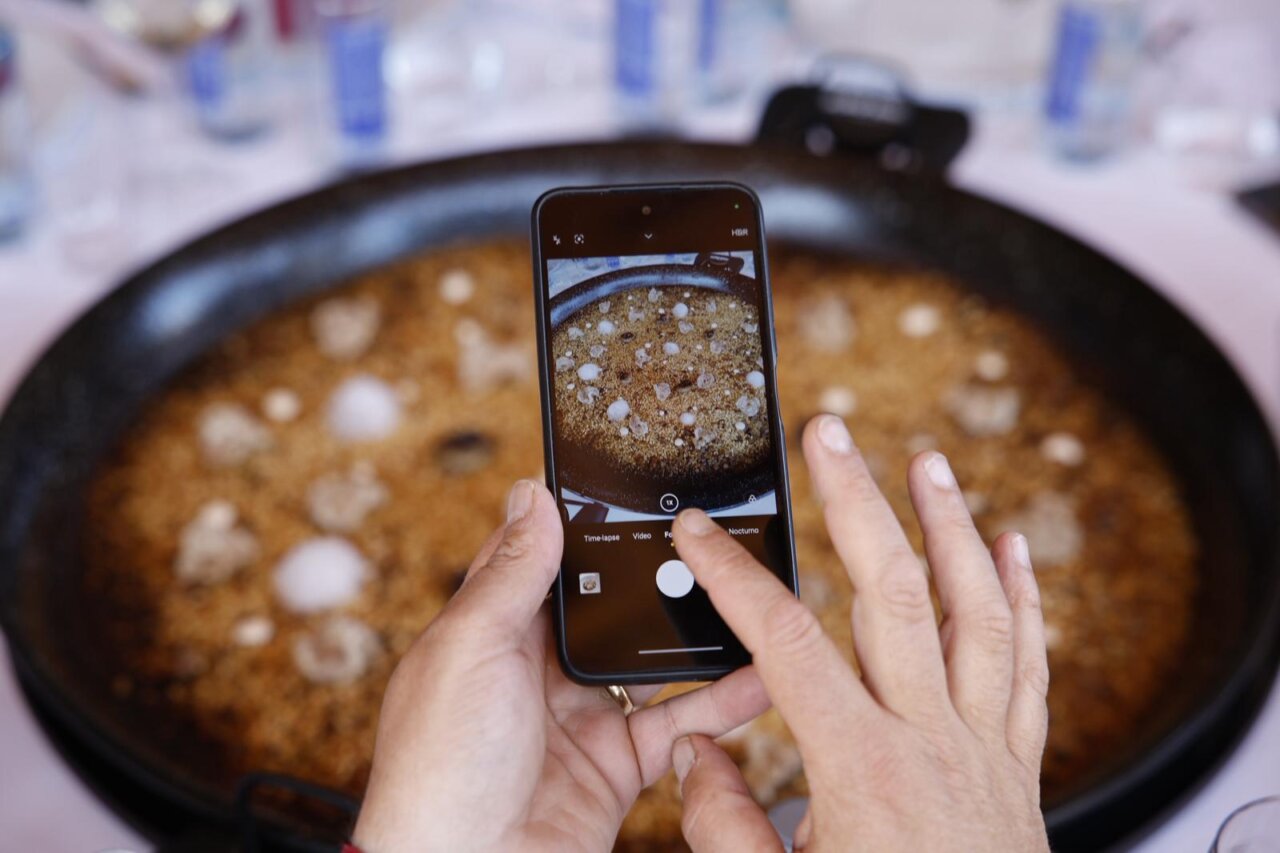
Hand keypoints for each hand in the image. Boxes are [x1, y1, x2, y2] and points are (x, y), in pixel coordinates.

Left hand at [352, 480, 770, 852]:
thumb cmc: (440, 767)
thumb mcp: (470, 649)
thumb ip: (510, 575)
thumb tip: (530, 494)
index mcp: (490, 634)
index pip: (538, 560)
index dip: (578, 524)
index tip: (628, 484)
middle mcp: (536, 671)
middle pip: (607, 608)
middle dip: (653, 575)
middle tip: (711, 533)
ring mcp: (580, 718)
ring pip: (651, 662)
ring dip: (696, 635)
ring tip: (749, 593)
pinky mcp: (617, 766)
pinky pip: (679, 724)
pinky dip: (721, 703)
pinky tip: (760, 676)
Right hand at [670, 415, 1049, 851]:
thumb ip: (724, 826)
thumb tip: (696, 754)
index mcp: (860, 772)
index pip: (785, 643)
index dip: (733, 578)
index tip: (697, 534)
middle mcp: (930, 742)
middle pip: (890, 593)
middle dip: (855, 502)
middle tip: (829, 434)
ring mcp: (985, 749)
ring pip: (974, 612)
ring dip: (951, 528)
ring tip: (926, 462)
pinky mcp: (1019, 767)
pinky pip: (1030, 667)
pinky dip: (1025, 601)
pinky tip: (1011, 549)